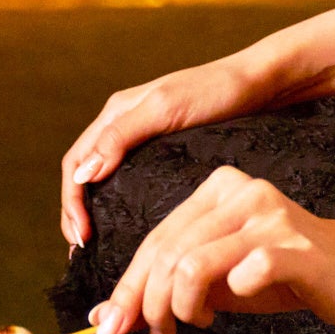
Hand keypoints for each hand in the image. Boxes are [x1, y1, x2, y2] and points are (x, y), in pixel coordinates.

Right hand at [58, 55, 274, 246]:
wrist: (263, 83)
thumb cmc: (217, 92)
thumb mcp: (166, 109)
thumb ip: (121, 136)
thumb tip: (84, 174)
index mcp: (116, 112)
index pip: (76, 163)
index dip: (71, 202)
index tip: (82, 237)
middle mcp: (124, 124)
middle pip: (83, 173)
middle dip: (75, 212)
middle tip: (82, 250)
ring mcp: (145, 137)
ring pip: (104, 178)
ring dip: (93, 211)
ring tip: (96, 246)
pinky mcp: (168, 150)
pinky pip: (130, 179)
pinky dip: (118, 203)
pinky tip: (128, 225)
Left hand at [87, 166, 334, 333]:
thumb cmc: (290, 272)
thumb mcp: (223, 276)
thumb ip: (173, 284)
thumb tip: (110, 312)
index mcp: (219, 190)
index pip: (156, 239)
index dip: (127, 286)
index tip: (110, 325)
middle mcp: (241, 194)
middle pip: (166, 251)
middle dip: (144, 303)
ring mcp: (267, 217)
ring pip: (191, 262)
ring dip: (178, 306)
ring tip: (192, 324)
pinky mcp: (293, 246)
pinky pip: (243, 273)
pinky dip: (223, 298)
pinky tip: (226, 311)